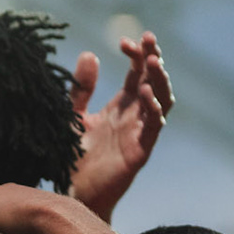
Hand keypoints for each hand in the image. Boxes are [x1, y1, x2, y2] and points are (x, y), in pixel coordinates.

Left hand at [68, 34, 172, 220]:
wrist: (71, 193)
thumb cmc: (73, 157)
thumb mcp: (73, 116)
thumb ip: (81, 89)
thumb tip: (90, 54)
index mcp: (121, 107)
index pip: (136, 74)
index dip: (136, 56)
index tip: (125, 40)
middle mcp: (134, 117)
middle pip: (153, 82)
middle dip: (154, 60)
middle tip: (149, 39)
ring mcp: (140, 133)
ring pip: (161, 102)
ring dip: (159, 81)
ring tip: (152, 62)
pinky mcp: (139, 152)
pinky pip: (154, 129)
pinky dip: (153, 110)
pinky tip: (145, 94)